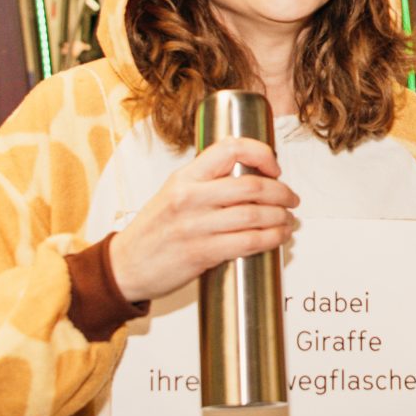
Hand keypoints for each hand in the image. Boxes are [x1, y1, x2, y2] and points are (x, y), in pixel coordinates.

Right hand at [107, 137, 298, 306]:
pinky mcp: (200, 253)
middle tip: (291, 198)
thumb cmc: (153, 231)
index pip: (230, 148)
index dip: (261, 153)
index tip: (275, 167)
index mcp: (184, 177)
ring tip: (287, 221)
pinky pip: (247, 242)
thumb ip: (206, 184)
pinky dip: (271, 239)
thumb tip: (251, 179)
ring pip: (253, 214)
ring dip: (280, 217)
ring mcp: (194, 226)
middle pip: (250, 184)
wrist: (125, 266)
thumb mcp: (173, 194)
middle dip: (281, 191)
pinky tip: (278, 238)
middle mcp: (189, 197)